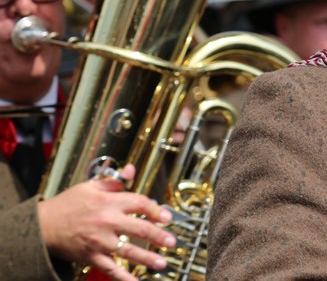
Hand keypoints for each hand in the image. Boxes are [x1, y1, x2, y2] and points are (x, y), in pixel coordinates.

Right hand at [37, 164, 175, 280]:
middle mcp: (107, 221)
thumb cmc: (66, 205)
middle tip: (172, 242)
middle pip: (139, 229)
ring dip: (148, 258)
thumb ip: (113, 180)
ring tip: (162, 263)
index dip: (156, 210)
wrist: (41, 225)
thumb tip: (130, 170)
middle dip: (158, 236)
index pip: (140, 203)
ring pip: (129, 251)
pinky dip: (123, 277)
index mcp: (108, 202)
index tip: (167, 217)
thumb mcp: (90, 186)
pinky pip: (111, 269)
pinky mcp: (92, 256)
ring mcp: (100, 241)